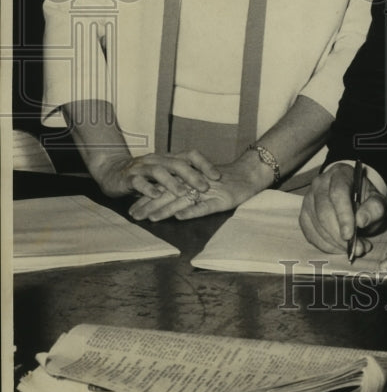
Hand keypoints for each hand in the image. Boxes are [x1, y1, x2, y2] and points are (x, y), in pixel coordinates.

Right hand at [97, 149, 219, 199]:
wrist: (110, 171)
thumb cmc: (142, 175)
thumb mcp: (163, 174)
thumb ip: (179, 176)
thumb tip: (206, 184)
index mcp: (168, 158)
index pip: (190, 155)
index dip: (205, 164)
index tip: (218, 176)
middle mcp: (157, 160)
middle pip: (177, 164)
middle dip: (192, 175)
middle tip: (205, 187)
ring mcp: (142, 168)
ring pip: (159, 171)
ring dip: (172, 182)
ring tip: (183, 192)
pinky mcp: (128, 178)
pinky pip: (138, 182)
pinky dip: (147, 188)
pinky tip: (155, 196)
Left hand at [129, 158, 264, 221]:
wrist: (250, 173)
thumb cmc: (227, 181)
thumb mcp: (204, 186)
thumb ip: (188, 192)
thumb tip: (169, 206)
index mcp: (189, 180)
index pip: (164, 188)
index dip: (147, 198)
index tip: (131, 209)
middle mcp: (195, 184)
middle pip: (168, 194)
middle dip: (149, 205)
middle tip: (133, 216)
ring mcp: (207, 192)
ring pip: (182, 200)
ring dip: (165, 209)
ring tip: (150, 218)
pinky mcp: (220, 199)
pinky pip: (204, 206)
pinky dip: (192, 211)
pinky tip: (179, 217)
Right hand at [299, 163, 386, 255]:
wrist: (354, 198)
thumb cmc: (365, 200)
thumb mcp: (377, 202)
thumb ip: (374, 209)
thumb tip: (361, 221)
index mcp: (341, 174)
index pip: (338, 193)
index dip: (343, 215)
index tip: (350, 235)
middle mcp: (320, 183)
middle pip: (324, 211)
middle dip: (339, 235)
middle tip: (357, 248)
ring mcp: (308, 198)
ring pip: (316, 225)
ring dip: (335, 243)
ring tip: (354, 248)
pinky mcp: (304, 214)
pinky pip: (311, 234)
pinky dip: (326, 246)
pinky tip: (340, 247)